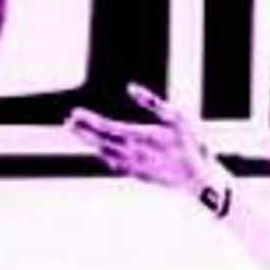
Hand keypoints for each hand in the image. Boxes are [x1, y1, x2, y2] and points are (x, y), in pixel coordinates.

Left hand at [66, 83, 223, 195]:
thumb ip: (153, 102)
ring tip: (77, 132)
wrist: (202, 182)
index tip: (74, 113)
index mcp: (140, 138)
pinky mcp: (139, 175)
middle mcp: (133, 154)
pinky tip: (100, 151)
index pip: (106, 128)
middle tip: (67, 122)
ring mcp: (135, 167)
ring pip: (105, 154)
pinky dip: (103, 155)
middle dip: (82, 131)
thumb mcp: (177, 117)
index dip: (89, 121)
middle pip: (100, 142)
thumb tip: (131, 87)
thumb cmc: (193, 145)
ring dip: (89, 142)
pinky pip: (115, 164)